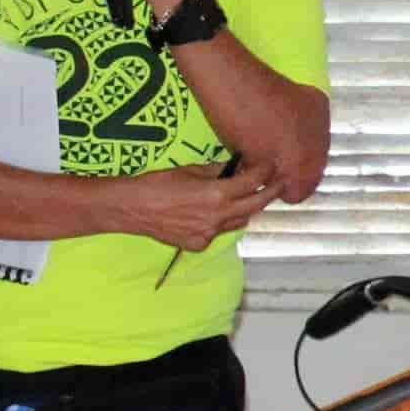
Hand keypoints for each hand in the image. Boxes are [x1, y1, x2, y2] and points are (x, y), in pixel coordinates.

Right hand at [128, 159, 279, 251]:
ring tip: (243, 197)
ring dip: (244, 209)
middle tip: (278, 182)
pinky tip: (209, 213)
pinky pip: (218, 233)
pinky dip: (220, 222)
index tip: (270, 165)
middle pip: (256, 205)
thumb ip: (217, 171)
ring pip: (239, 222)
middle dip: (269, 192)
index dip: (264, 172)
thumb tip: (235, 168)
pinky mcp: (199, 245)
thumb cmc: (157, 183)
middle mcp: (218, 217)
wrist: (131, 208)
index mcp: (216, 194)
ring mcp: (209, 234)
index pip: (253, 182)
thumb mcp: (190, 170)